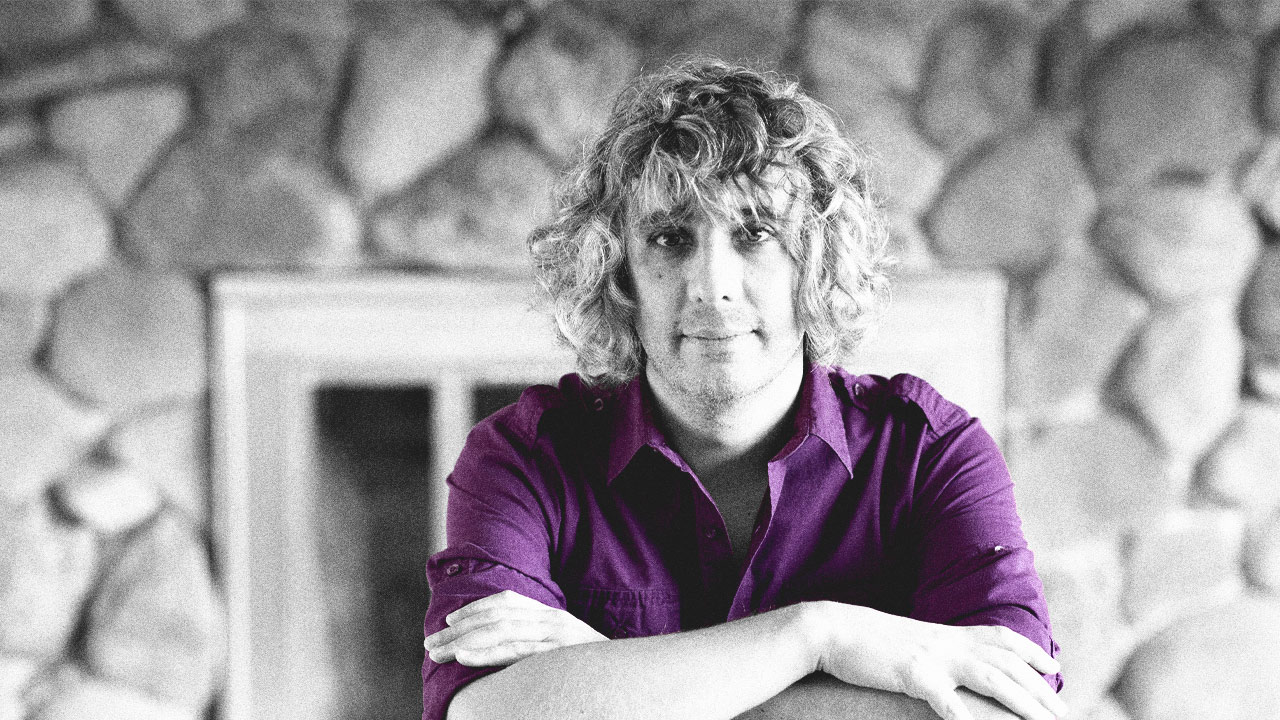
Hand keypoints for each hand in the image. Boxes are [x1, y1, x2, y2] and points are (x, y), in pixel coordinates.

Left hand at [424, 590, 607, 666]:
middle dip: (458, 630)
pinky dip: (487, 652)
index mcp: (551, 615)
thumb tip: (504, 647)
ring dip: (463, 642)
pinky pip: (516, 651)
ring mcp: (555, 635)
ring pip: (500, 631)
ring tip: (439, 653)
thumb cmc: (593, 668)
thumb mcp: (564, 649)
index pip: (507, 602)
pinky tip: (465, 656)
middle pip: (495, 617)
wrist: (630, 677)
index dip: (475, 609)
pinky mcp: (556, 654)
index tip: (449, 622)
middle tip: (430, 644)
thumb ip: (537, 642)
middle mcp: (552, 619)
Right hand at [810, 602, 1066, 719]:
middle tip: (1063, 714)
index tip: (1052, 667)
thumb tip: (949, 663)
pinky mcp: (912, 674)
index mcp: (946, 633)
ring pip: (990, 678)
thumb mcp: (907, 641)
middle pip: (1006, 664)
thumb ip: (933, 649)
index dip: (1029, 651)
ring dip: (1022, 702)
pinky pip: (945, 698)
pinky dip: (965, 715)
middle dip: (1039, 690)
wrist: (832, 629)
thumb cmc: (866, 641)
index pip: (999, 637)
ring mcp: (932, 657)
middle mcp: (947, 642)